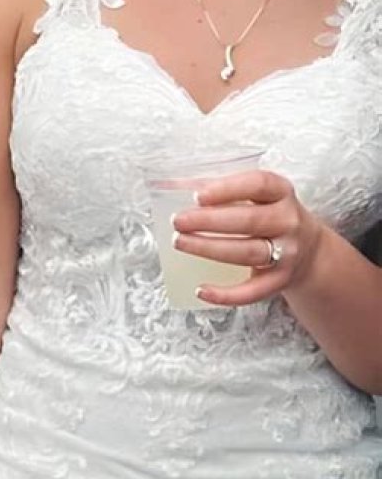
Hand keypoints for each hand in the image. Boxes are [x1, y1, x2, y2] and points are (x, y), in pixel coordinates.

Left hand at [171, 168, 322, 305]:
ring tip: (180, 242)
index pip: (258, 184)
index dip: (228, 189)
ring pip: (247, 253)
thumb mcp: (254, 195)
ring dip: (210, 249)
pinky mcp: (280, 281)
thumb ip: (217, 188)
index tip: (198, 195)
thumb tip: (169, 185)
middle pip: (249, 221)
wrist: (308, 249)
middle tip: (178, 221)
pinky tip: (201, 290)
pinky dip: (225, 294)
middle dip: (209, 222)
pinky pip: (252, 291)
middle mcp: (288, 221)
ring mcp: (286, 253)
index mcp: (280, 192)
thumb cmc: (267, 214)